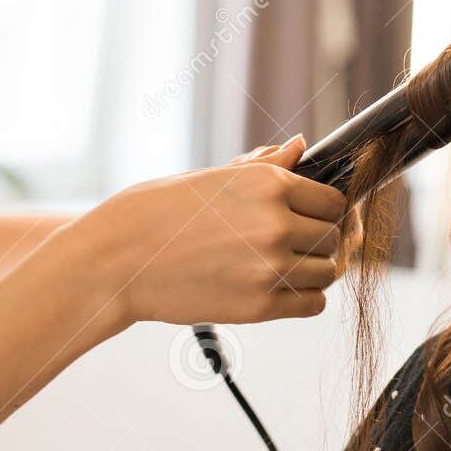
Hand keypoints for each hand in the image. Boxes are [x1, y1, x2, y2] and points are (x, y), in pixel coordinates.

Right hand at [85, 136, 345, 324]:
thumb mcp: (212, 177)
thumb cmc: (157, 213)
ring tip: (283, 267)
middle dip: (319, 241)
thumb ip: (265, 166)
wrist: (117, 260)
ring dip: (313, 271)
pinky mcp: (260, 306)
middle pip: (333, 238)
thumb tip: (299, 145)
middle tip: (294, 246)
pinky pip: (312, 304)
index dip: (325, 211)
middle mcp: (277, 223)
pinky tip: (279, 288)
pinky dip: (303, 298)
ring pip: (328, 272)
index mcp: (269, 184)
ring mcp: (271, 267)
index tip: (311, 218)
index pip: (333, 201)